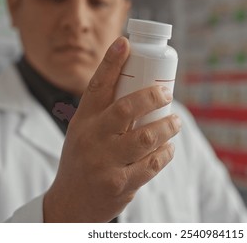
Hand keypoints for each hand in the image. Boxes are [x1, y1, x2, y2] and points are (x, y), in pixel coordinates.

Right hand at [43, 37, 181, 221]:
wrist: (70, 203)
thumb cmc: (82, 160)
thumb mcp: (82, 132)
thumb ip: (104, 112)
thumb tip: (138, 85)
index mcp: (83, 121)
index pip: (96, 87)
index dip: (111, 62)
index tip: (125, 43)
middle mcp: (92, 139)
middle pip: (125, 109)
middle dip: (152, 97)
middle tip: (167, 94)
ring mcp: (106, 163)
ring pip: (146, 137)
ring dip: (167, 127)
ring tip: (175, 121)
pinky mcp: (120, 184)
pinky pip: (152, 164)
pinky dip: (165, 153)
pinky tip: (169, 148)